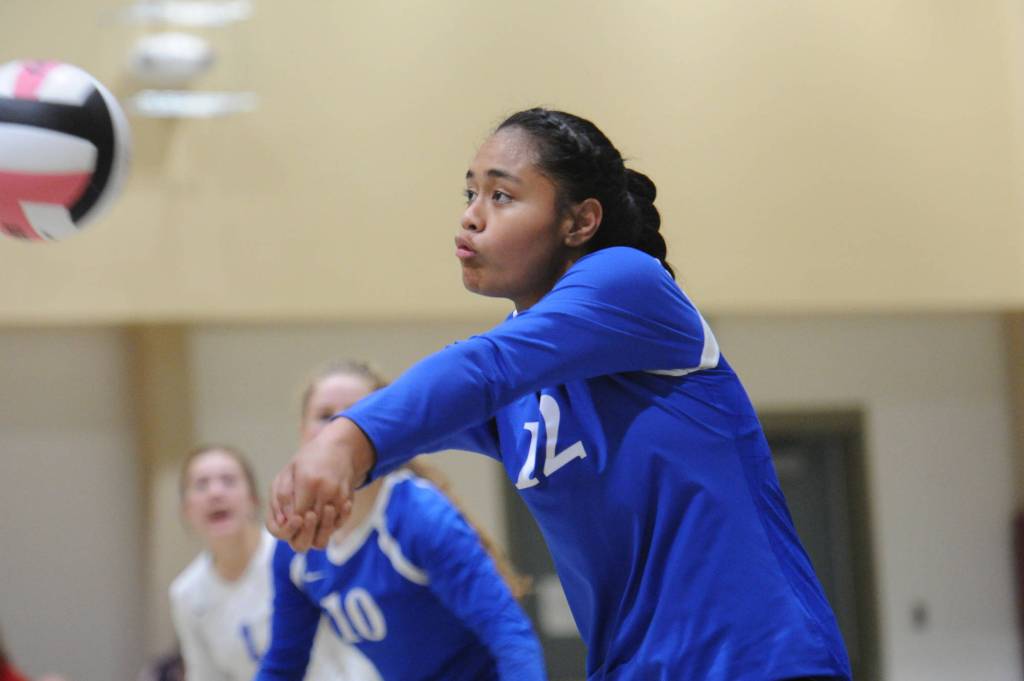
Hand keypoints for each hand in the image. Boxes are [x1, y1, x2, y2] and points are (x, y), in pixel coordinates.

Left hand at [268, 417, 375, 550]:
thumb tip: (283, 521)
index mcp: (308, 481)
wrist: (339, 447)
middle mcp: (326, 489)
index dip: (291, 524)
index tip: (290, 519)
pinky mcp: (349, 499)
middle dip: (304, 530)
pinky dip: (330, 525)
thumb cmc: (308, 460)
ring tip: (310, 520)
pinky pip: (340, 522)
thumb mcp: (288, 472)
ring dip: (317, 529)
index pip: (298, 515)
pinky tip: (323, 517)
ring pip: (328, 526)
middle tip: (300, 522)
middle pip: (313, 524)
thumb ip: (282, 497)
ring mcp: (340, 495)